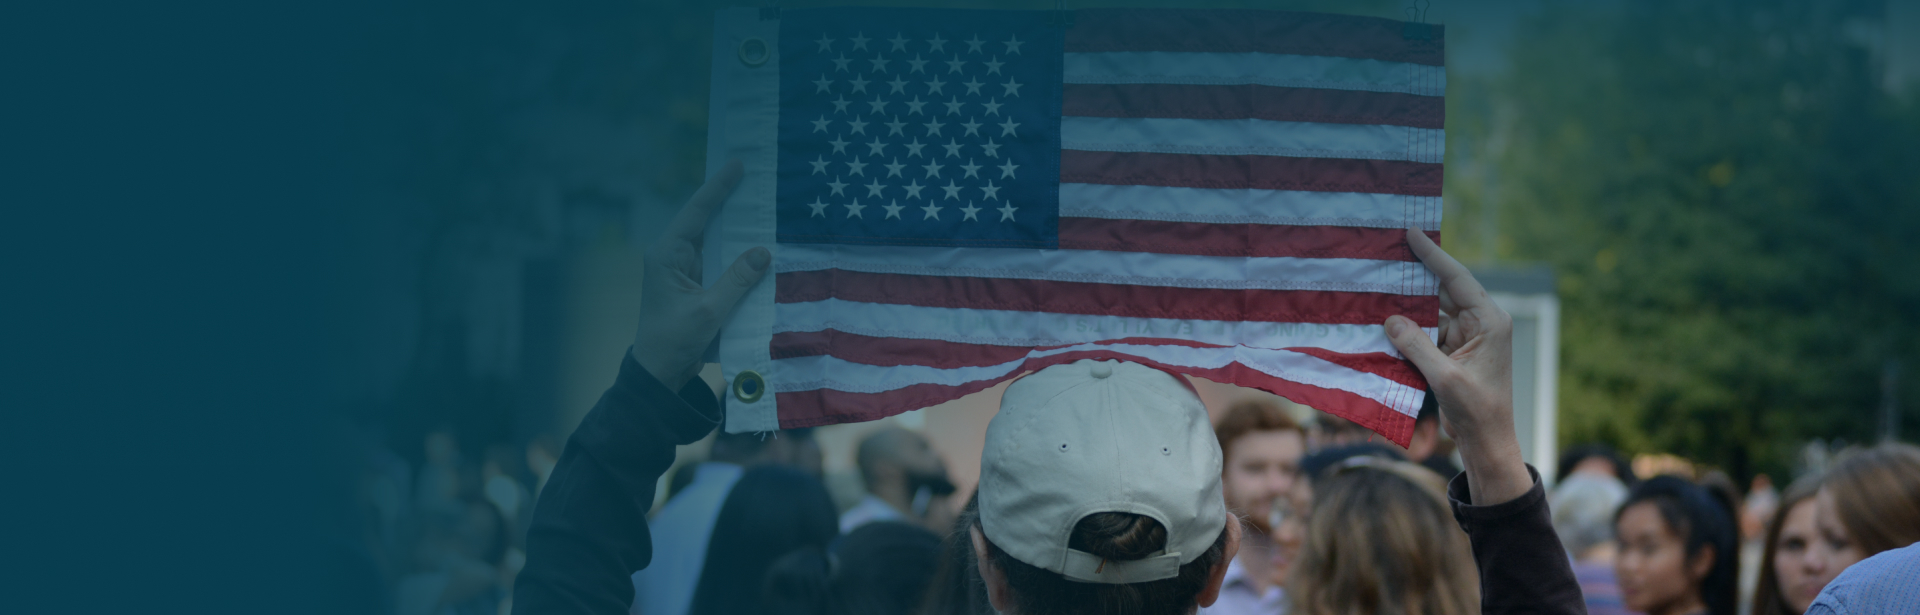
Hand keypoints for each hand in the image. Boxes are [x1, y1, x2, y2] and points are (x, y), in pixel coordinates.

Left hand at [631, 160, 770, 389]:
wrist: (660, 372)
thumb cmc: (674, 340)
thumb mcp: (708, 310)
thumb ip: (737, 280)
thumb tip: (763, 251)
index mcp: (667, 254)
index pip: (696, 212)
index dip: (718, 187)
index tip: (737, 164)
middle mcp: (673, 256)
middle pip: (706, 221)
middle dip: (731, 201)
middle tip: (757, 178)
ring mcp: (685, 270)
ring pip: (716, 241)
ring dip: (738, 229)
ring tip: (764, 206)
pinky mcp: (696, 285)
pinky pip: (721, 262)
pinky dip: (739, 255)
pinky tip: (761, 245)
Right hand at [1382, 228, 1529, 505]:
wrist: (1487, 442)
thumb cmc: (1477, 410)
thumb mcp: (1445, 377)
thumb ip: (1417, 346)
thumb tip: (1390, 319)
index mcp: (1489, 321)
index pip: (1458, 278)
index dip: (1433, 255)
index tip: (1412, 232)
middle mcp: (1479, 323)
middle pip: (1443, 290)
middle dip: (1416, 276)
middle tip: (1389, 252)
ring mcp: (1465, 338)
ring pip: (1431, 312)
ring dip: (1407, 306)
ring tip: (1378, 286)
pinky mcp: (1452, 352)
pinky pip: (1426, 333)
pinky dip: (1407, 330)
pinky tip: (1383, 322)